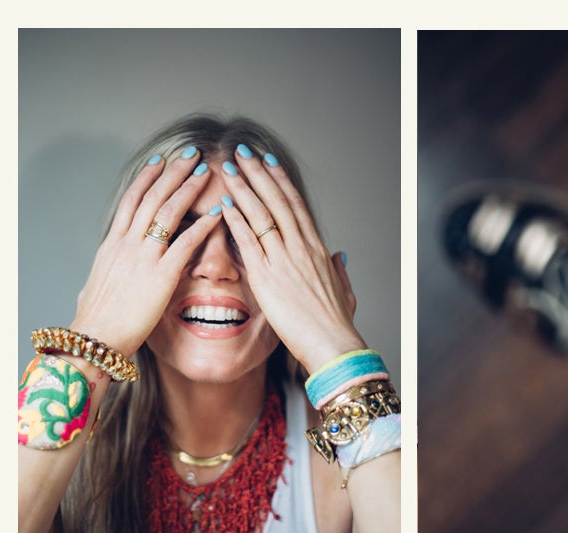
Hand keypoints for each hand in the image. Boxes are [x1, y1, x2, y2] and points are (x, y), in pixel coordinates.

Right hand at [65, 148, 223, 359]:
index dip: (148, 177)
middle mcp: (127, 243)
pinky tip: (217, 212)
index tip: (161, 160)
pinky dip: (203, 224)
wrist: (95, 338)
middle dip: (173, 172)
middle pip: (152, 196)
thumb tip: (92, 284)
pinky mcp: (161, 275)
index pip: (131, 200)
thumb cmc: (94, 320)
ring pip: (168, 211)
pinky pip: (186, 243)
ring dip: (188, 188)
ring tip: (204, 172)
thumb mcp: (92, 289)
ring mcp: (144, 257)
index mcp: (112, 244)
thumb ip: (101, 279)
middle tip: (190, 154)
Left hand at [207, 145, 365, 370]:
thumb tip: (340, 255)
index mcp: (317, 249)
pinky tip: (223, 204)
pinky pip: (248, 241)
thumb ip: (339, 270)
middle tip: (242, 152)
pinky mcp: (267, 277)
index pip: (295, 205)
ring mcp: (284, 259)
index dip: (280, 181)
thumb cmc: (336, 324)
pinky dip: (235, 220)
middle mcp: (300, 247)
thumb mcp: (344, 291)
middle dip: (258, 173)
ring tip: (228, 169)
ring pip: (261, 213)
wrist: (333, 343)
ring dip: (243, 188)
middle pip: (276, 200)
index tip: (268, 163)